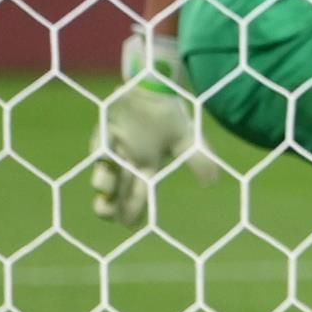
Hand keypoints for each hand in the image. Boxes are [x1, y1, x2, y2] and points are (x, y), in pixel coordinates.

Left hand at [91, 32, 218, 226]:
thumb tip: (212, 183)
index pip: (138, 197)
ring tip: (105, 185)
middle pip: (115, 193)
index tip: (129, 225)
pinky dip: (102, 156)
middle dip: (109, 207)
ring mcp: (114, 149)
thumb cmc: (170, 113)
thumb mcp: (188, 139)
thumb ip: (200, 160)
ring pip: (104, 173)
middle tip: (107, 211)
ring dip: (104, 182)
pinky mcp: (104, 133)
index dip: (132, 213)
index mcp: (147, 168)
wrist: (155, 86)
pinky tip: (106, 159)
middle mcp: (128, 163)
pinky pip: (99, 147)